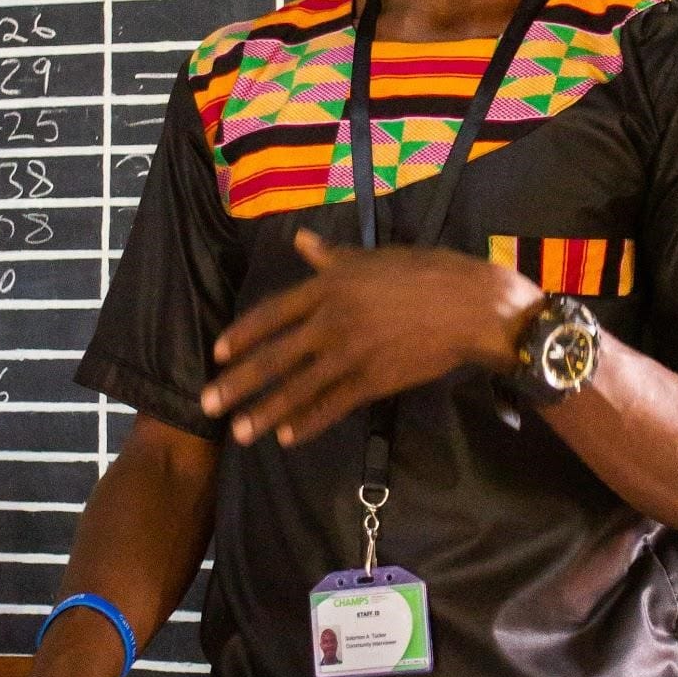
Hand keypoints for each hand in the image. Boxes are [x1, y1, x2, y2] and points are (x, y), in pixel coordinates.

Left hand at [202, 228, 539, 447]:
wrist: (469, 306)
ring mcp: (351, 353)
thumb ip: (330, 256)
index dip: (243, 334)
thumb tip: (299, 240)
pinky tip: (288, 436)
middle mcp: (331, 320)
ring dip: (265, 412)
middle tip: (208, 402)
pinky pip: (333, 405)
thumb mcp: (372, 257)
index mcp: (328, 285)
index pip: (272, 313)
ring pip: (298, 387)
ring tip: (240, 432)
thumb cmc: (425, 272)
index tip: (218, 352)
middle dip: (238, 382)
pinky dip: (309, 422)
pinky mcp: (373, 380)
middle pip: (275, 356)